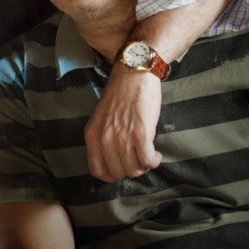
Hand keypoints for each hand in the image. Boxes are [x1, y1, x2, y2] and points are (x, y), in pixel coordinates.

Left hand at [84, 63, 161, 181]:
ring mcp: (122, 138)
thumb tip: (115, 160)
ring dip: (144, 166)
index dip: (113, 174)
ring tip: (148, 155)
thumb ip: (104, 138)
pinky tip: (156, 153)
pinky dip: (154, 161)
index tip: (122, 168)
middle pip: (119, 173)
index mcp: (92, 136)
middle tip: (138, 159)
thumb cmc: (120, 94)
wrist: (133, 74)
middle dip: (131, 170)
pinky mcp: (140, 134)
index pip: (98, 171)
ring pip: (134, 170)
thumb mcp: (102, 118)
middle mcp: (105, 139)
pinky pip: (148, 161)